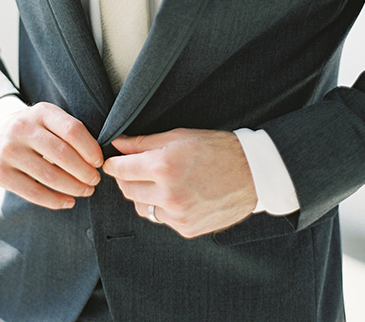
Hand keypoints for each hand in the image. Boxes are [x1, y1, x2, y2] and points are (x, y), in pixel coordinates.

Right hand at [0, 102, 103, 209]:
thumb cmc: (34, 130)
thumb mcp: (49, 120)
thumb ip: (69, 132)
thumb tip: (97, 158)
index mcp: (40, 112)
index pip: (72, 130)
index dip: (90, 149)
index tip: (99, 162)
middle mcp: (21, 128)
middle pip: (62, 154)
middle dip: (84, 171)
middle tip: (95, 180)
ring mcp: (8, 150)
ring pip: (49, 176)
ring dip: (73, 187)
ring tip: (86, 191)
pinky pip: (33, 192)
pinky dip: (55, 200)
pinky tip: (68, 202)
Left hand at [103, 128, 256, 237]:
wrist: (252, 173)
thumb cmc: (216, 148)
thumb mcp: (178, 136)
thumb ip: (143, 142)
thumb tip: (118, 144)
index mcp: (163, 166)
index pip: (120, 170)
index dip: (113, 164)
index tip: (112, 162)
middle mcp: (167, 193)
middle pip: (126, 190)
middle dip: (126, 178)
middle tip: (136, 168)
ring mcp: (177, 214)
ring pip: (141, 207)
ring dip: (143, 194)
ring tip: (159, 181)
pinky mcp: (186, 228)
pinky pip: (161, 219)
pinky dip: (162, 207)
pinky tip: (176, 194)